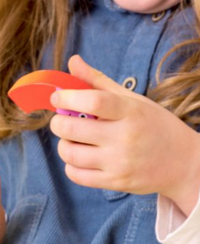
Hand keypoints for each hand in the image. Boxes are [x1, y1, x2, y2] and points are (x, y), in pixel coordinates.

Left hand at [48, 55, 199, 208]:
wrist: (185, 164)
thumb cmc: (154, 126)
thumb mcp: (133, 100)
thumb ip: (99, 81)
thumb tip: (73, 60)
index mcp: (130, 112)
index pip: (92, 101)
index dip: (66, 97)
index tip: (57, 97)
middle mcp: (125, 137)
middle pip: (71, 128)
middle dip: (58, 122)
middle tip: (62, 119)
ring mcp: (120, 162)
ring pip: (69, 153)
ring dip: (63, 144)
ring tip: (72, 139)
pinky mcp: (116, 182)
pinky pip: (76, 175)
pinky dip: (70, 165)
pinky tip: (81, 157)